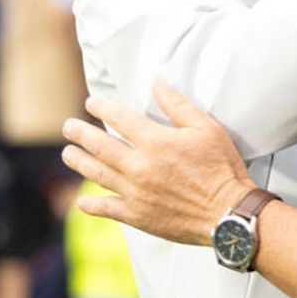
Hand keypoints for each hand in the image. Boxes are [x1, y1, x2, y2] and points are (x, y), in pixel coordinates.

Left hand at [62, 81, 253, 244]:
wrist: (228, 213)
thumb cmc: (222, 168)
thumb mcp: (206, 128)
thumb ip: (177, 104)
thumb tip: (157, 81)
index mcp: (156, 142)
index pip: (120, 119)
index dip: (103, 108)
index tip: (91, 102)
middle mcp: (139, 166)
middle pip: (101, 146)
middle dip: (81, 134)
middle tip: (68, 127)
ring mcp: (135, 193)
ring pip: (98, 174)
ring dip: (80, 162)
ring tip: (68, 154)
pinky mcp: (138, 216)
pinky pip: (107, 209)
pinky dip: (92, 206)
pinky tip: (83, 202)